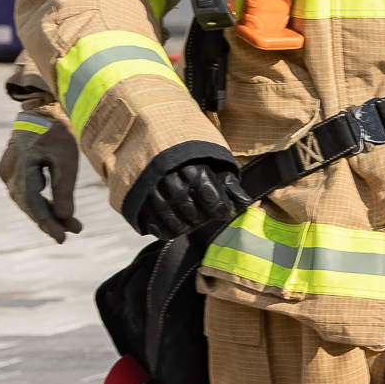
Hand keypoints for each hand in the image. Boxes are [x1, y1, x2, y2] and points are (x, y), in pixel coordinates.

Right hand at [0, 115, 80, 242]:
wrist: (43, 107)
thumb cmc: (57, 130)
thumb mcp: (66, 160)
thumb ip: (64, 190)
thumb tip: (64, 218)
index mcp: (19, 171)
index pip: (33, 206)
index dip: (48, 224)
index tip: (63, 238)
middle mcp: (8, 173)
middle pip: (29, 205)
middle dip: (50, 220)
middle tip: (71, 233)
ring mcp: (8, 170)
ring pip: (28, 199)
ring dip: (47, 212)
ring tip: (70, 224)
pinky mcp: (14, 167)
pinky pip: (27, 190)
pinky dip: (42, 200)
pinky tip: (57, 209)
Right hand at [134, 157, 248, 240]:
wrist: (160, 152)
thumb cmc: (195, 165)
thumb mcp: (215, 168)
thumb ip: (230, 185)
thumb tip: (246, 202)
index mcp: (191, 166)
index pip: (208, 194)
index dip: (218, 208)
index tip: (223, 212)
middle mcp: (169, 176)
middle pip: (187, 207)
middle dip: (200, 218)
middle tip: (204, 219)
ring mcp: (150, 189)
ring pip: (169, 217)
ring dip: (183, 226)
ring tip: (190, 224)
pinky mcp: (138, 201)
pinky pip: (152, 223)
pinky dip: (165, 231)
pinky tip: (173, 228)